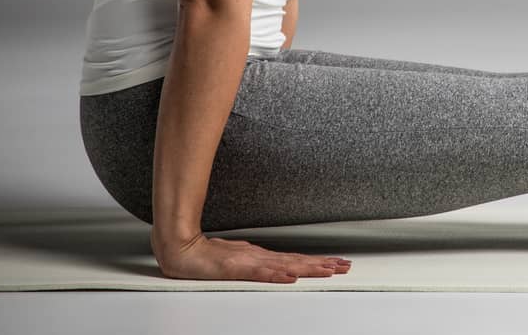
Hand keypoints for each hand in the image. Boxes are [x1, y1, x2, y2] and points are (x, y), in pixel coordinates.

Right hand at [153, 229, 351, 282]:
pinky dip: (276, 276)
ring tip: (328, 270)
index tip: (337, 263)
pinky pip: (259, 273)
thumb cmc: (208, 255)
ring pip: (285, 265)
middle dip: (322, 264)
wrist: (182, 249)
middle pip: (297, 262)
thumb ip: (257, 264)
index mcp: (262, 257)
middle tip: (345, 266)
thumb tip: (277, 269)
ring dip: (308, 268)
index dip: (317, 262)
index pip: (295, 261)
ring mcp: (249, 261)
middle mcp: (260, 257)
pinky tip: (290, 278)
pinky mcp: (236, 268)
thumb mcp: (239, 262)